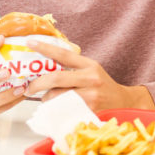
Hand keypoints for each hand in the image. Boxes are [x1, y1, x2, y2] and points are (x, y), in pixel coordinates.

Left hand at [24, 40, 154, 111]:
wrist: (125, 104)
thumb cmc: (104, 87)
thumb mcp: (93, 71)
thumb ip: (74, 68)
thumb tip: (45, 66)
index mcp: (90, 65)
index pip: (64, 54)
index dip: (45, 48)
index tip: (30, 42)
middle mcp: (91, 78)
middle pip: (56, 78)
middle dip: (38, 83)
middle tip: (29, 87)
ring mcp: (91, 96)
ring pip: (57, 96)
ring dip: (46, 99)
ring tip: (46, 100)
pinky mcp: (89, 111)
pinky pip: (64, 110)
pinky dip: (54, 110)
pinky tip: (54, 110)